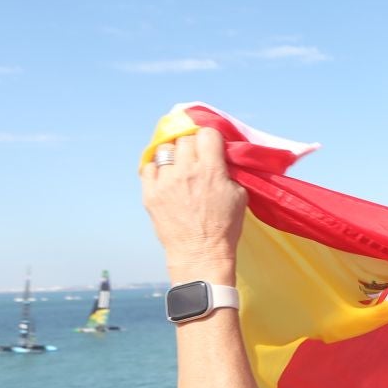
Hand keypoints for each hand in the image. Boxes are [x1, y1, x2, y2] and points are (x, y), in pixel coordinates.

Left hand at [141, 127, 246, 276]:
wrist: (200, 254)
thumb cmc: (225, 227)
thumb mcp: (239, 195)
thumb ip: (228, 171)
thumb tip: (220, 156)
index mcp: (211, 170)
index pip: (207, 133)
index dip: (211, 138)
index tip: (212, 146)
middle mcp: (186, 172)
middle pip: (185, 139)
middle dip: (193, 145)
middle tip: (196, 157)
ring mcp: (165, 183)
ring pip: (165, 150)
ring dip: (174, 155)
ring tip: (179, 166)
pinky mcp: (149, 194)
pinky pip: (148, 168)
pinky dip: (157, 169)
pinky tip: (165, 177)